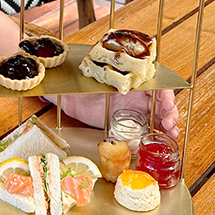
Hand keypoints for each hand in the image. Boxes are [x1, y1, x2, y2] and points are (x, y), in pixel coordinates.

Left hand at [44, 90, 178, 139]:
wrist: (69, 98)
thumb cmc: (73, 87)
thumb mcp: (69, 85)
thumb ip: (61, 86)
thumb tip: (43, 90)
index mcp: (122, 77)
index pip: (148, 79)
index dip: (160, 89)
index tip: (164, 100)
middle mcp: (131, 90)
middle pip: (158, 96)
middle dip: (169, 107)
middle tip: (170, 120)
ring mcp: (133, 105)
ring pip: (158, 110)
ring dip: (168, 119)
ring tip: (171, 131)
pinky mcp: (132, 120)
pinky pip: (151, 124)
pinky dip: (160, 130)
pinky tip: (165, 137)